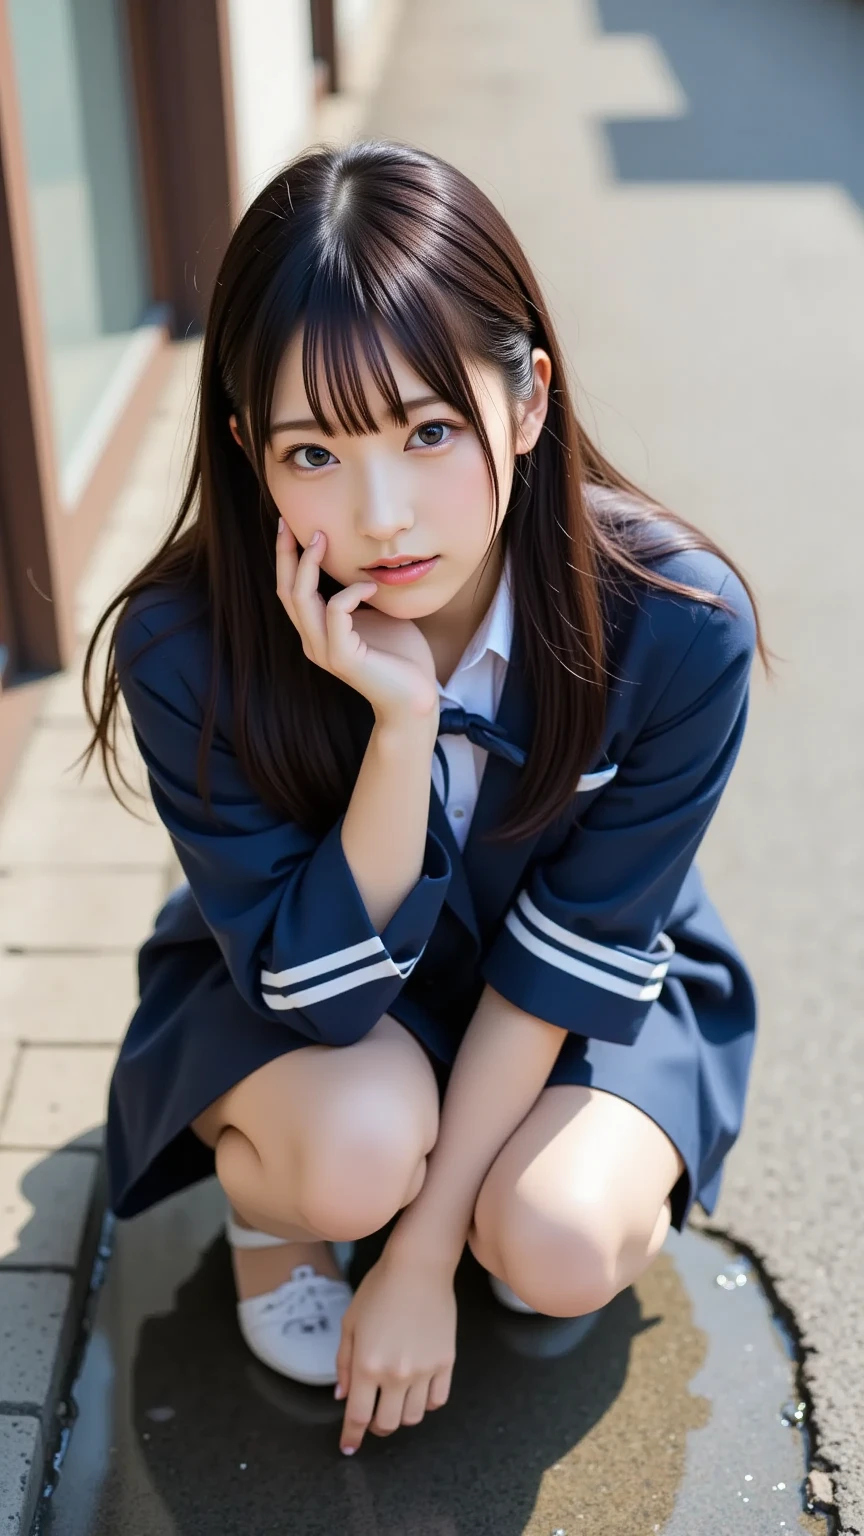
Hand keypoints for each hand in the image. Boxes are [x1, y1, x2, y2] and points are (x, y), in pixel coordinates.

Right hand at [276, 522, 438, 725]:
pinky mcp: (342, 657)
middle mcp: (313, 640)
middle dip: (286, 554)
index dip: (287, 558)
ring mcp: (324, 650)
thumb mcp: (377, 613)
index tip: (290, 526)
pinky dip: (352, 592)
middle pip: (286, 590)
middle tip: (291, 522)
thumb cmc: (402, 656)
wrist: (416, 697)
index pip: (291, 590)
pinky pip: (336, 611)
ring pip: (301, 598)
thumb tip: (363, 560)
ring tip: (323, 539)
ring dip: (309, 564)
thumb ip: (362, 592)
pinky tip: (373, 586)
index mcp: (318, 631)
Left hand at [335, 1247, 456, 1454]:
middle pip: (388, 1424)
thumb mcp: (350, 1323)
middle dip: (376, 1427)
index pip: (358, 1416)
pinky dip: (427, 1403)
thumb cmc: (379, 1289)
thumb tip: (342, 1395)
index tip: (349, 1446)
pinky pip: (438, 1400)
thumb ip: (344, 1363)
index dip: (352, 1436)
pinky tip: (418, 1390)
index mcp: (368, 1365)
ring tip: (395, 1400)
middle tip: (373, 1417)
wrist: (418, 1266)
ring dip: (402, 1415)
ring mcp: (425, 1369)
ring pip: (414, 1417)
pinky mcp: (446, 1362)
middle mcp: (397, 1373)